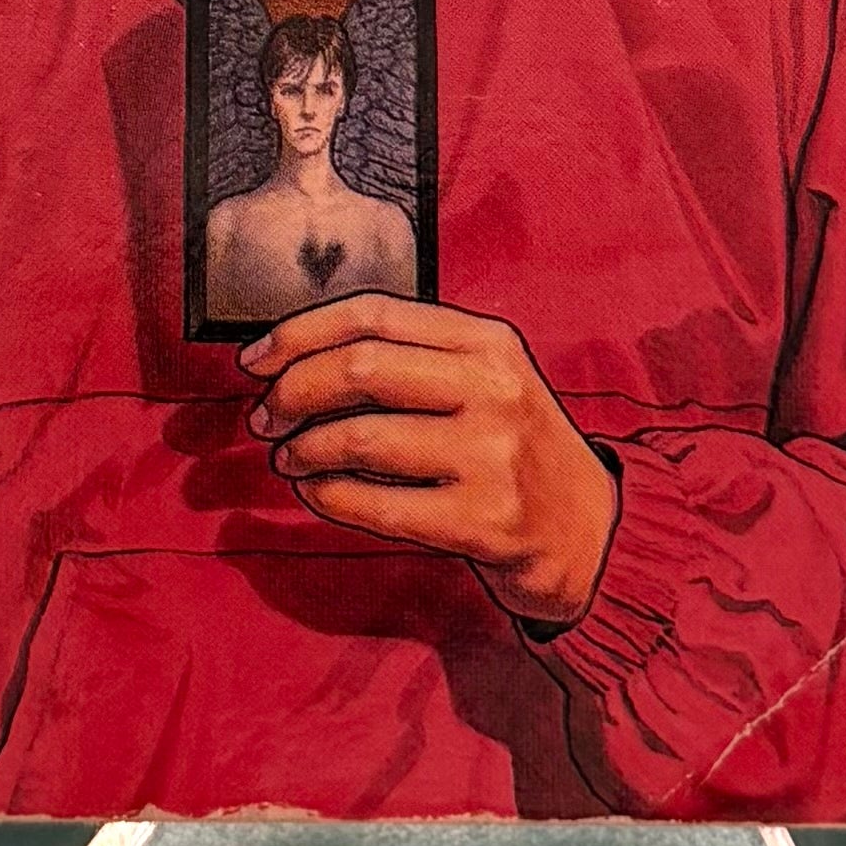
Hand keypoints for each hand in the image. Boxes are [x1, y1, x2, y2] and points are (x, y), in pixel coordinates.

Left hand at [239, 298, 621, 627]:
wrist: (591, 532)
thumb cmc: (517, 449)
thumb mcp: (488, 380)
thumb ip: (415, 359)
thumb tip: (299, 357)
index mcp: (487, 340)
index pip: (374, 313)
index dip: (301, 332)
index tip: (255, 358)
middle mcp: (492, 387)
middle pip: (360, 369)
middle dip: (292, 392)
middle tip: (264, 417)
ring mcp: (491, 454)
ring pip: (361, 437)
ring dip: (303, 449)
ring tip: (288, 458)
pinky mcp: (482, 520)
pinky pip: (376, 504)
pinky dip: (327, 496)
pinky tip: (316, 493)